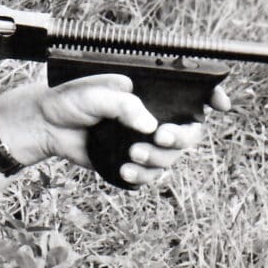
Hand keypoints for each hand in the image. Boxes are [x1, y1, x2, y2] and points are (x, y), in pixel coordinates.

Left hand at [0, 72, 227, 184]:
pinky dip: (143, 176)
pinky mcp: (131, 161)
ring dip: (158, 159)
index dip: (212, 96)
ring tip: (132, 155)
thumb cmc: (69, 100)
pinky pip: (151, 175)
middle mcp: (152, 116)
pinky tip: (126, 169)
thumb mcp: (92, 93)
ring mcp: (143, 140)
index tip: (221, 103)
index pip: (189, 93)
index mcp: (148, 92)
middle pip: (189, 132)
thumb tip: (149, 125)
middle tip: (160, 138)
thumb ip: (122, 105)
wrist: (46, 125)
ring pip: (171, 157)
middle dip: (181, 138)